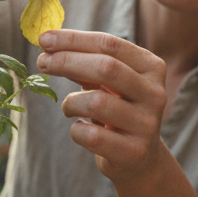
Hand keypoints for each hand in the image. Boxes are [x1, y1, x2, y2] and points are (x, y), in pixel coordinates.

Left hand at [36, 30, 169, 183]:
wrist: (138, 157)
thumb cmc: (117, 111)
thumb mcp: (108, 83)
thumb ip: (86, 63)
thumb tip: (49, 44)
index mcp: (151, 68)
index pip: (110, 44)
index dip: (74, 40)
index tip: (44, 39)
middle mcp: (155, 94)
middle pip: (106, 68)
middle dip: (67, 61)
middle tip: (42, 62)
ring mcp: (147, 124)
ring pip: (97, 103)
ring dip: (71, 102)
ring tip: (68, 107)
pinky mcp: (133, 152)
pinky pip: (91, 135)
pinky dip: (76, 130)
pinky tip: (80, 128)